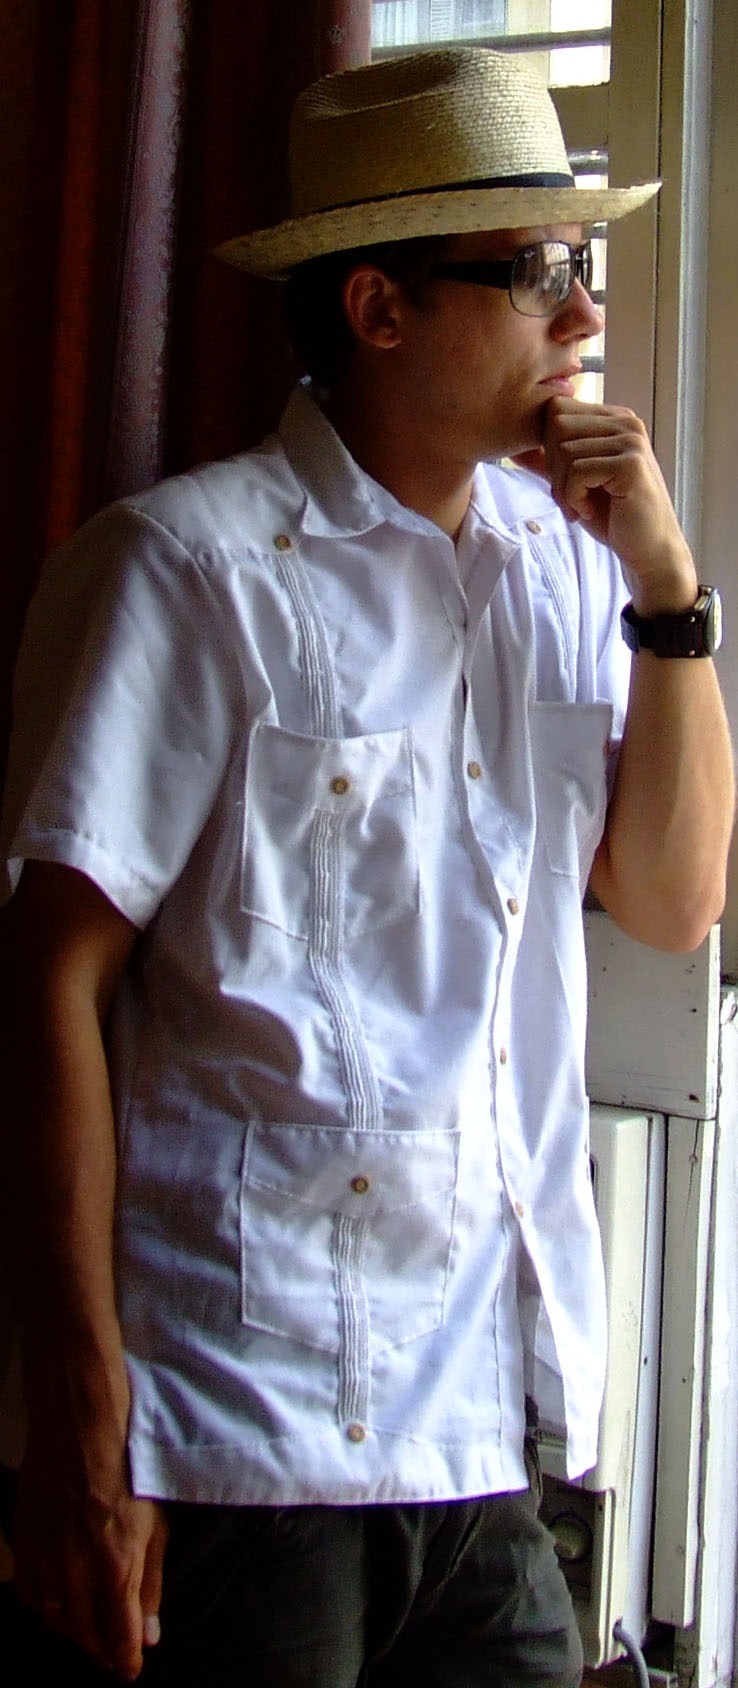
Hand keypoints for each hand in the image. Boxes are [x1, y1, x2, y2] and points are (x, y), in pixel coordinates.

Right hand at [13, 1413, 167, 1679]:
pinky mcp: (25, 1544)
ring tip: (87, 1630)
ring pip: (56, 1620)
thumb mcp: (154, 1527)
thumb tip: (149, 1634)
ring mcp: (46, 1559)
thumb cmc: (128, 1474)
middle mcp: (78, 1571)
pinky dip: (46, 1608)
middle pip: (85, 1635)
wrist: (81, 1430)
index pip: (119, 1637)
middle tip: (109, 1651)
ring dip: (74, 1632)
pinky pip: (30, 1596)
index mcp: (117, 1567)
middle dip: (100, 1649)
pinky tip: (59, 1605)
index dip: (125, 1661)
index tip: (129, 1671)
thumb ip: (150, 1584)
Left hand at [516, 398, 698, 615]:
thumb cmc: (611, 516)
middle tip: (571, 498)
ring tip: (582, 507)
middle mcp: (626, 422)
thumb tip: (514, 447)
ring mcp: (631, 441)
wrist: (646, 550)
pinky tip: (590, 512)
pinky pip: (577, 471)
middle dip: (553, 467)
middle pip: (557, 425)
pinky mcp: (630, 465)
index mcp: (613, 419)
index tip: (565, 480)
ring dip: (563, 488)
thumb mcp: (573, 483)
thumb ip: (548, 461)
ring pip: (564, 451)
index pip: (556, 409)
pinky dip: (574, 498)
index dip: (548, 447)